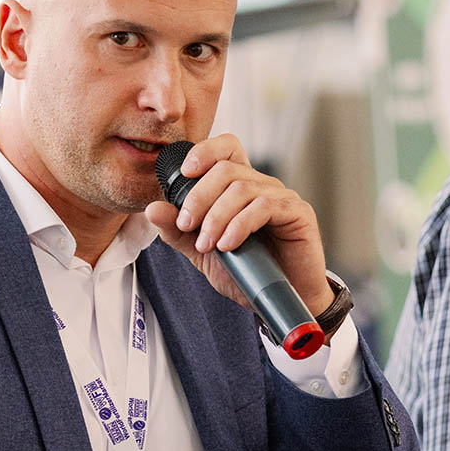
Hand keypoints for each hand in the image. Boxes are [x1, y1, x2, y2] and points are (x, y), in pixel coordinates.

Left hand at [145, 134, 334, 317]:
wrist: (280, 300)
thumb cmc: (247, 273)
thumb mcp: (203, 254)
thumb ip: (178, 232)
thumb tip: (151, 209)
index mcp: (240, 188)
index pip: (225, 150)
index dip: (204, 152)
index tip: (184, 174)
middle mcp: (261, 186)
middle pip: (226, 169)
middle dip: (198, 197)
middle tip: (186, 226)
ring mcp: (281, 197)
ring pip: (242, 188)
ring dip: (216, 216)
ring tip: (207, 245)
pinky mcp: (298, 213)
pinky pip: (264, 206)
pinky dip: (240, 224)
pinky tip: (228, 245)